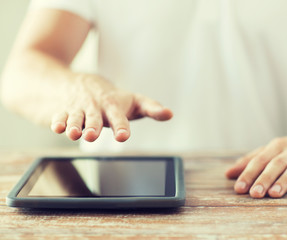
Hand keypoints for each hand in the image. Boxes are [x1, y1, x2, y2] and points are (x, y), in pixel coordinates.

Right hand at [50, 73, 172, 141]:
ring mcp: (79, 108)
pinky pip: (59, 116)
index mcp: (114, 106)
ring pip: (76, 117)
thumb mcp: (133, 101)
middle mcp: (96, 107)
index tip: (122, 136)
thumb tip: (170, 114)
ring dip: (74, 125)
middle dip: (93, 126)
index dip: (121, 126)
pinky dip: (58, 122)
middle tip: (92, 136)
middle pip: (95, 118)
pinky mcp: (63, 111)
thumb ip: (151, 108)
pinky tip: (57, 127)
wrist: (80, 83)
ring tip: (74, 134)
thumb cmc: (112, 98)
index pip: (119, 117)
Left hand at [225, 122, 286, 197]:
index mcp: (276, 146)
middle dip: (264, 178)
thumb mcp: (271, 150)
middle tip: (254, 193)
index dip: (248, 174)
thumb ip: (250, 161)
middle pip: (275, 164)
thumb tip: (228, 173)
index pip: (259, 160)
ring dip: (284, 180)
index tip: (238, 188)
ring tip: (274, 194)